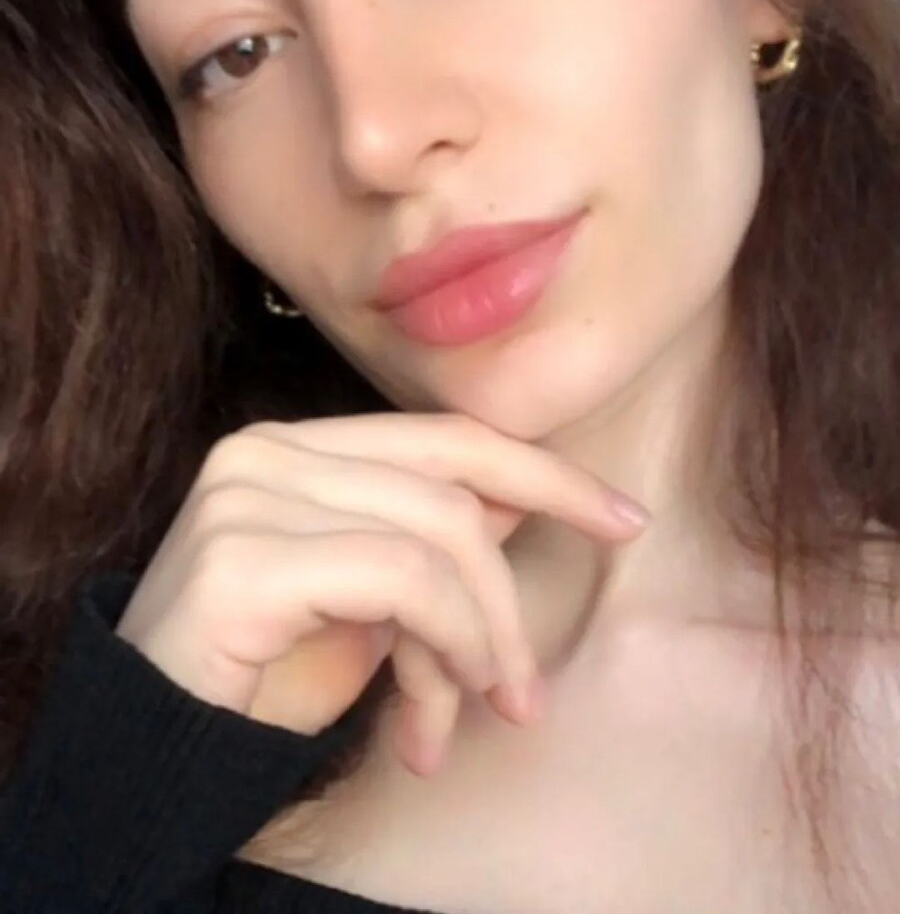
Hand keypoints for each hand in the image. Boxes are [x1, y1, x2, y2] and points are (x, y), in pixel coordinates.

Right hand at [116, 412, 647, 775]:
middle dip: (509, 595)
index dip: (543, 471)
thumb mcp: (368, 601)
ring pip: (439, 535)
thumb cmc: (262, 678)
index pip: (447, 437)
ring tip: (475, 715)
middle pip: (454, 487)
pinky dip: (442, 647)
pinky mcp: (240, 558)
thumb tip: (518, 497)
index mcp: (296, 445)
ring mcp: (247, 494)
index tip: (621, 517)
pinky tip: (426, 724)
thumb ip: (430, 540)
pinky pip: (398, 579)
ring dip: (478, 640)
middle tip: (524, 693)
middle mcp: (266, 450)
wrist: (150, 753)